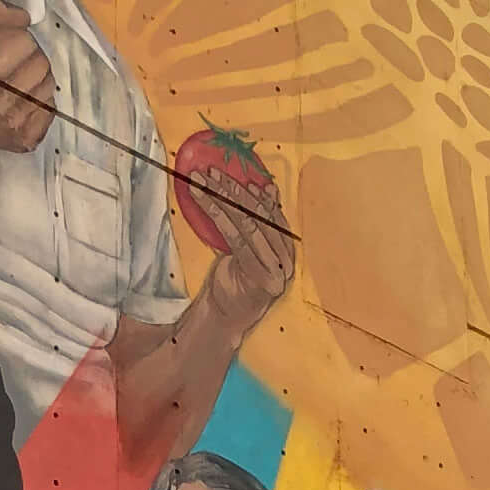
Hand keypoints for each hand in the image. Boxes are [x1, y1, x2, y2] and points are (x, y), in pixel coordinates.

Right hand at [0, 0, 55, 156]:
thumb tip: (22, 16)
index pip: (26, 40)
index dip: (14, 37)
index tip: (0, 44)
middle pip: (41, 63)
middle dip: (28, 57)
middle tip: (9, 62)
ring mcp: (12, 120)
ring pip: (48, 86)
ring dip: (35, 78)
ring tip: (14, 80)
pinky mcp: (22, 138)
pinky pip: (48, 111)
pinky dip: (39, 102)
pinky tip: (20, 99)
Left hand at [195, 174, 297, 330]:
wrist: (227, 317)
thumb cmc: (235, 281)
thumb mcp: (247, 248)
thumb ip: (258, 223)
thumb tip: (268, 188)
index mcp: (288, 250)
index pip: (272, 213)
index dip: (252, 191)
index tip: (233, 173)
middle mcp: (287, 260)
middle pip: (260, 215)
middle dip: (233, 191)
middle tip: (211, 172)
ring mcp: (277, 270)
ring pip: (247, 224)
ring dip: (221, 198)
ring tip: (202, 181)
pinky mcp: (261, 277)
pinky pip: (236, 238)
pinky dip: (218, 215)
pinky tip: (204, 200)